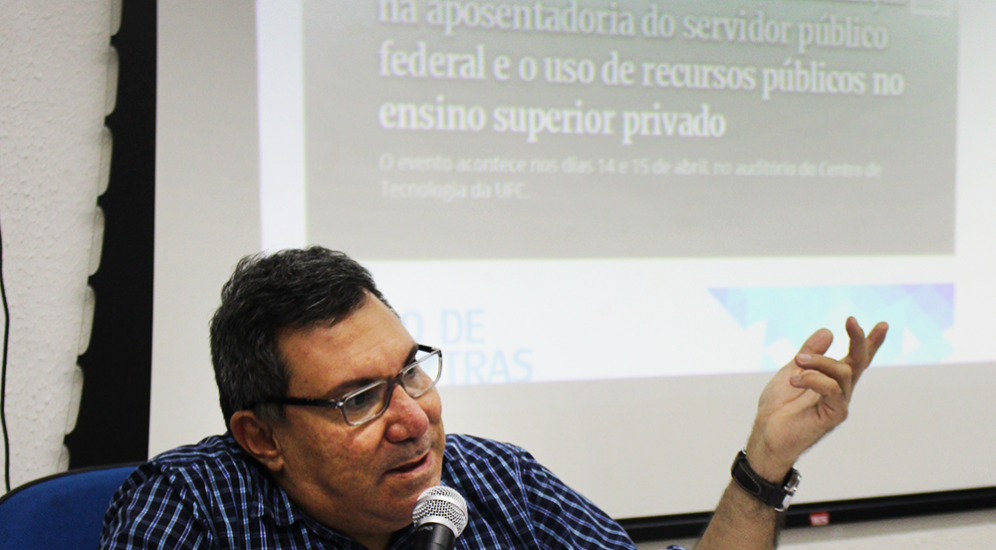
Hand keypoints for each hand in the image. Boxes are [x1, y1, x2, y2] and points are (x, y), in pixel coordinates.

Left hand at [745, 317, 887, 479]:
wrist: (766, 432)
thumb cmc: (778, 406)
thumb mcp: (792, 370)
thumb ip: (809, 352)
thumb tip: (828, 332)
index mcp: (831, 379)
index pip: (856, 358)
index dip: (870, 342)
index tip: (883, 325)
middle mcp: (840, 390)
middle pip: (859, 361)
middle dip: (859, 339)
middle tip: (851, 320)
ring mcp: (839, 403)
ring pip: (843, 371)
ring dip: (819, 361)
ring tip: (798, 361)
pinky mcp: (834, 415)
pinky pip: (832, 389)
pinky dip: (813, 379)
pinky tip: (794, 380)